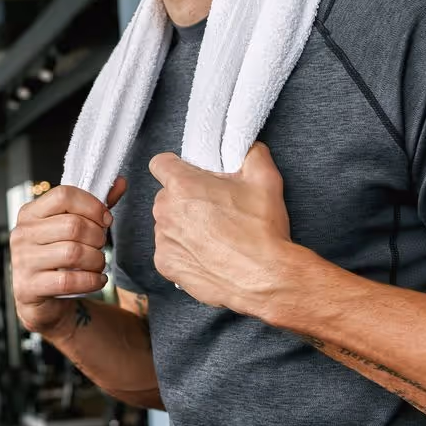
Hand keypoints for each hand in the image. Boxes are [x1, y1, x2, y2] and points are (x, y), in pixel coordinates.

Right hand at [10, 178, 126, 337]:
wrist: (41, 299)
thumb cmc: (59, 258)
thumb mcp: (73, 228)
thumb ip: (95, 206)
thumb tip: (120, 182)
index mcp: (30, 213)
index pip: (64, 195)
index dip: (92, 205)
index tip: (105, 219)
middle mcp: (22, 234)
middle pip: (73, 225)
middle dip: (97, 236)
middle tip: (101, 245)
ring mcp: (23, 261)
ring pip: (73, 253)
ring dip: (96, 260)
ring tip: (98, 263)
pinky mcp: (28, 287)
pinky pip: (68, 281)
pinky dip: (91, 281)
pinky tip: (97, 280)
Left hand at [149, 143, 320, 320]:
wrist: (265, 277)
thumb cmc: (262, 230)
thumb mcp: (265, 179)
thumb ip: (252, 154)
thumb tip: (248, 147)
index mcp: (183, 185)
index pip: (160, 164)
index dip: (175, 167)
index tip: (188, 175)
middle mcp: (166, 210)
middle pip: (167, 196)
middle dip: (186, 199)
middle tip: (214, 209)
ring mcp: (164, 239)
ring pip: (168, 224)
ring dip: (184, 226)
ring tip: (214, 236)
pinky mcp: (166, 265)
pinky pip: (169, 251)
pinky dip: (184, 252)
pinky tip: (207, 255)